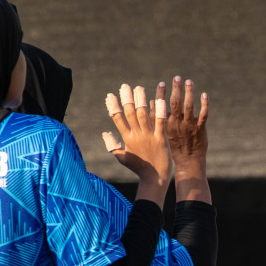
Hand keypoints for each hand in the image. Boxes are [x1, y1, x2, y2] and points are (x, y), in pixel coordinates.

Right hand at [103, 83, 172, 199]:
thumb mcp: (122, 158)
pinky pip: (159, 122)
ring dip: (140, 100)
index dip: (113, 106)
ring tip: (139, 88)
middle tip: (126, 86)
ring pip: (143, 114)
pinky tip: (158, 99)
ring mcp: (149, 136)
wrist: (155, 179)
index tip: (110, 95)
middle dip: (126, 98)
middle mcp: (137, 135)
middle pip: (129, 112)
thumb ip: (112, 145)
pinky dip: (159, 111)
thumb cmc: (139, 168)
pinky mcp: (161, 139)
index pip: (117, 118)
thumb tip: (104, 133)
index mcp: (127, 138)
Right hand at [165, 76, 208, 175]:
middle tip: (177, 78)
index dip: (162, 93)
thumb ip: (156, 119)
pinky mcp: (200, 129)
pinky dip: (204, 104)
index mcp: (166, 123)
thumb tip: (152, 102)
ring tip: (189, 82)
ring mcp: (189, 126)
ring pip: (189, 106)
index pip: (162, 104)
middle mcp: (177, 123)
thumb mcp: (162, 133)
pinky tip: (204, 95)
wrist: (188, 162)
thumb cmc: (174, 148)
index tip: (162, 83)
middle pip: (176, 102)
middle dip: (176, 88)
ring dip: (189, 92)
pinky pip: (203, 115)